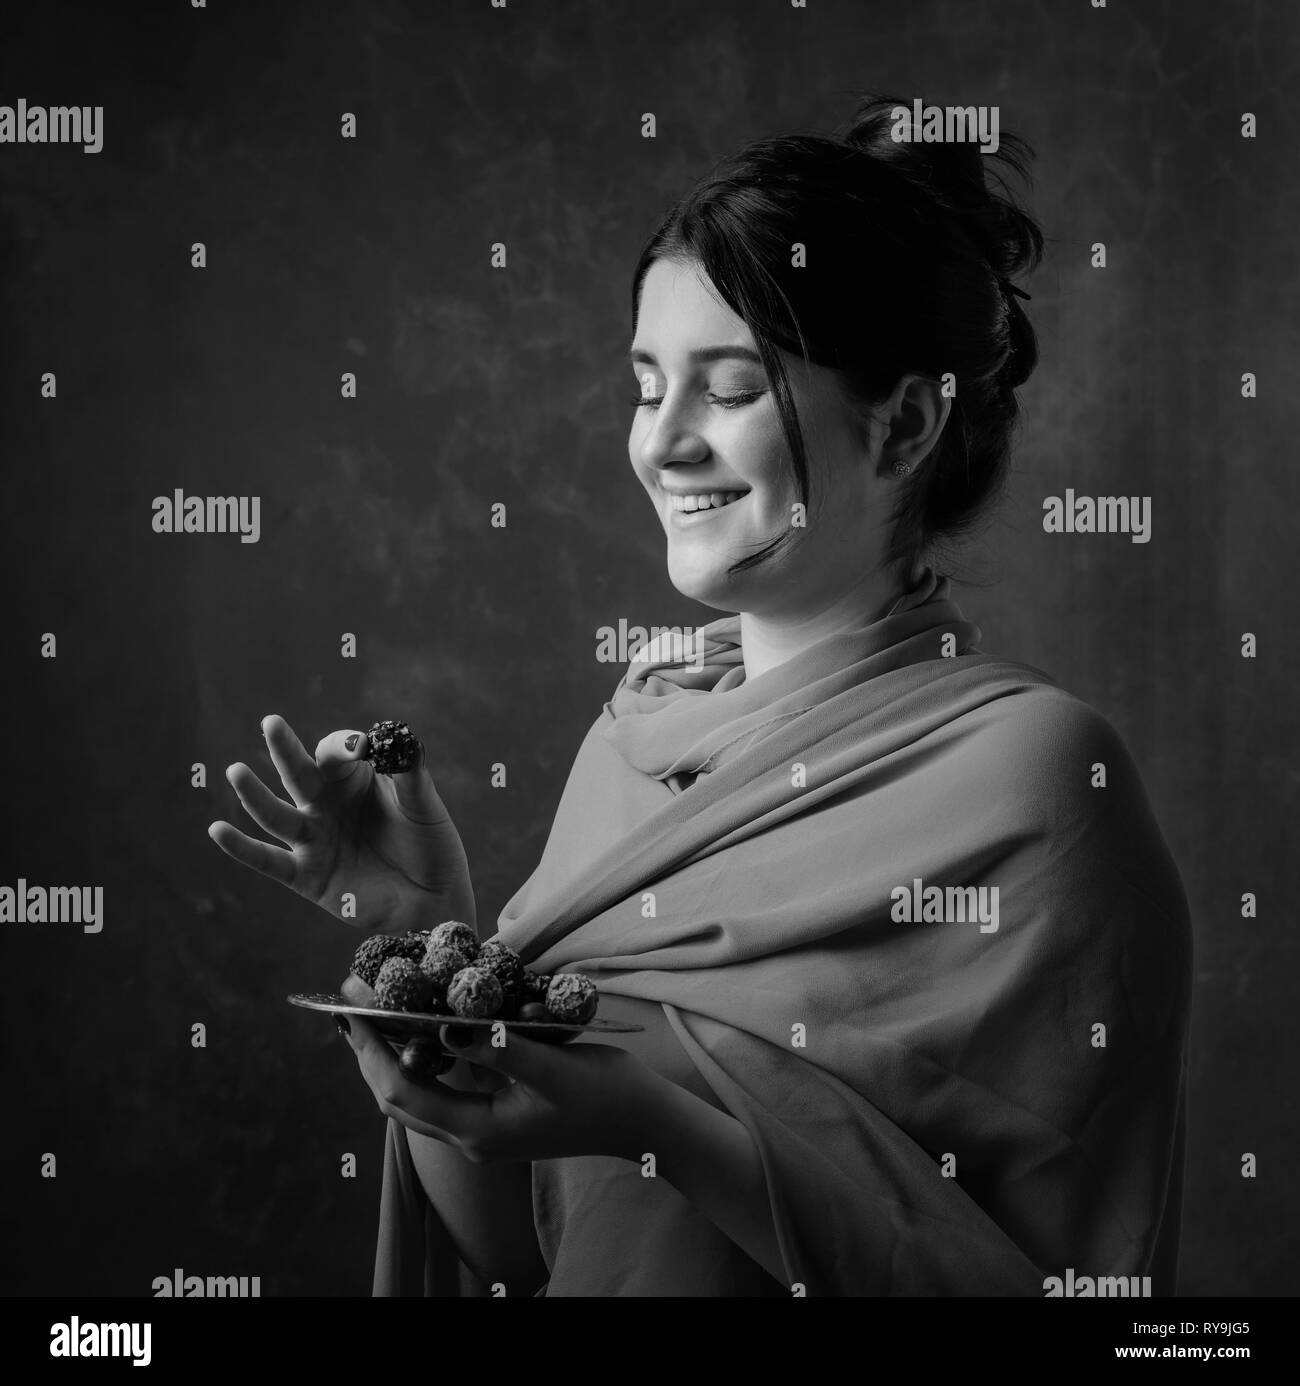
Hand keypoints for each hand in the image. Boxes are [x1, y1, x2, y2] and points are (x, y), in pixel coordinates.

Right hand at [208, 714, 475, 932]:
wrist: (435, 900)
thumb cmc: (431, 845)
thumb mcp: (424, 805)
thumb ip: (410, 774)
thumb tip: (398, 738)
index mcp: (354, 781)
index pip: (336, 754)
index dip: (344, 747)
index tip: (360, 747)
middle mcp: (327, 806)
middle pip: (299, 774)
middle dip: (285, 749)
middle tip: (271, 721)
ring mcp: (313, 840)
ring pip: (276, 814)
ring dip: (254, 795)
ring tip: (235, 771)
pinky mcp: (307, 876)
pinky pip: (268, 861)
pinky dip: (242, 848)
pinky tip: (216, 829)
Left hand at [338, 1016, 661, 1164]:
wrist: (643, 1123)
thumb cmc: (604, 1092)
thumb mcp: (553, 1065)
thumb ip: (498, 1047)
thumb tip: (443, 1024)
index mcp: (478, 1130)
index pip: (400, 1090)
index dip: (369, 1049)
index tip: (349, 1007)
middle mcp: (472, 1139)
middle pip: (397, 1099)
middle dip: (368, 1052)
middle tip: (350, 1003)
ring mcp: (483, 1133)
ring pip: (416, 1099)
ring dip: (390, 1058)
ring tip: (372, 1014)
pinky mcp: (496, 1120)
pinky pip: (441, 1093)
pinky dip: (421, 1062)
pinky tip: (421, 1031)